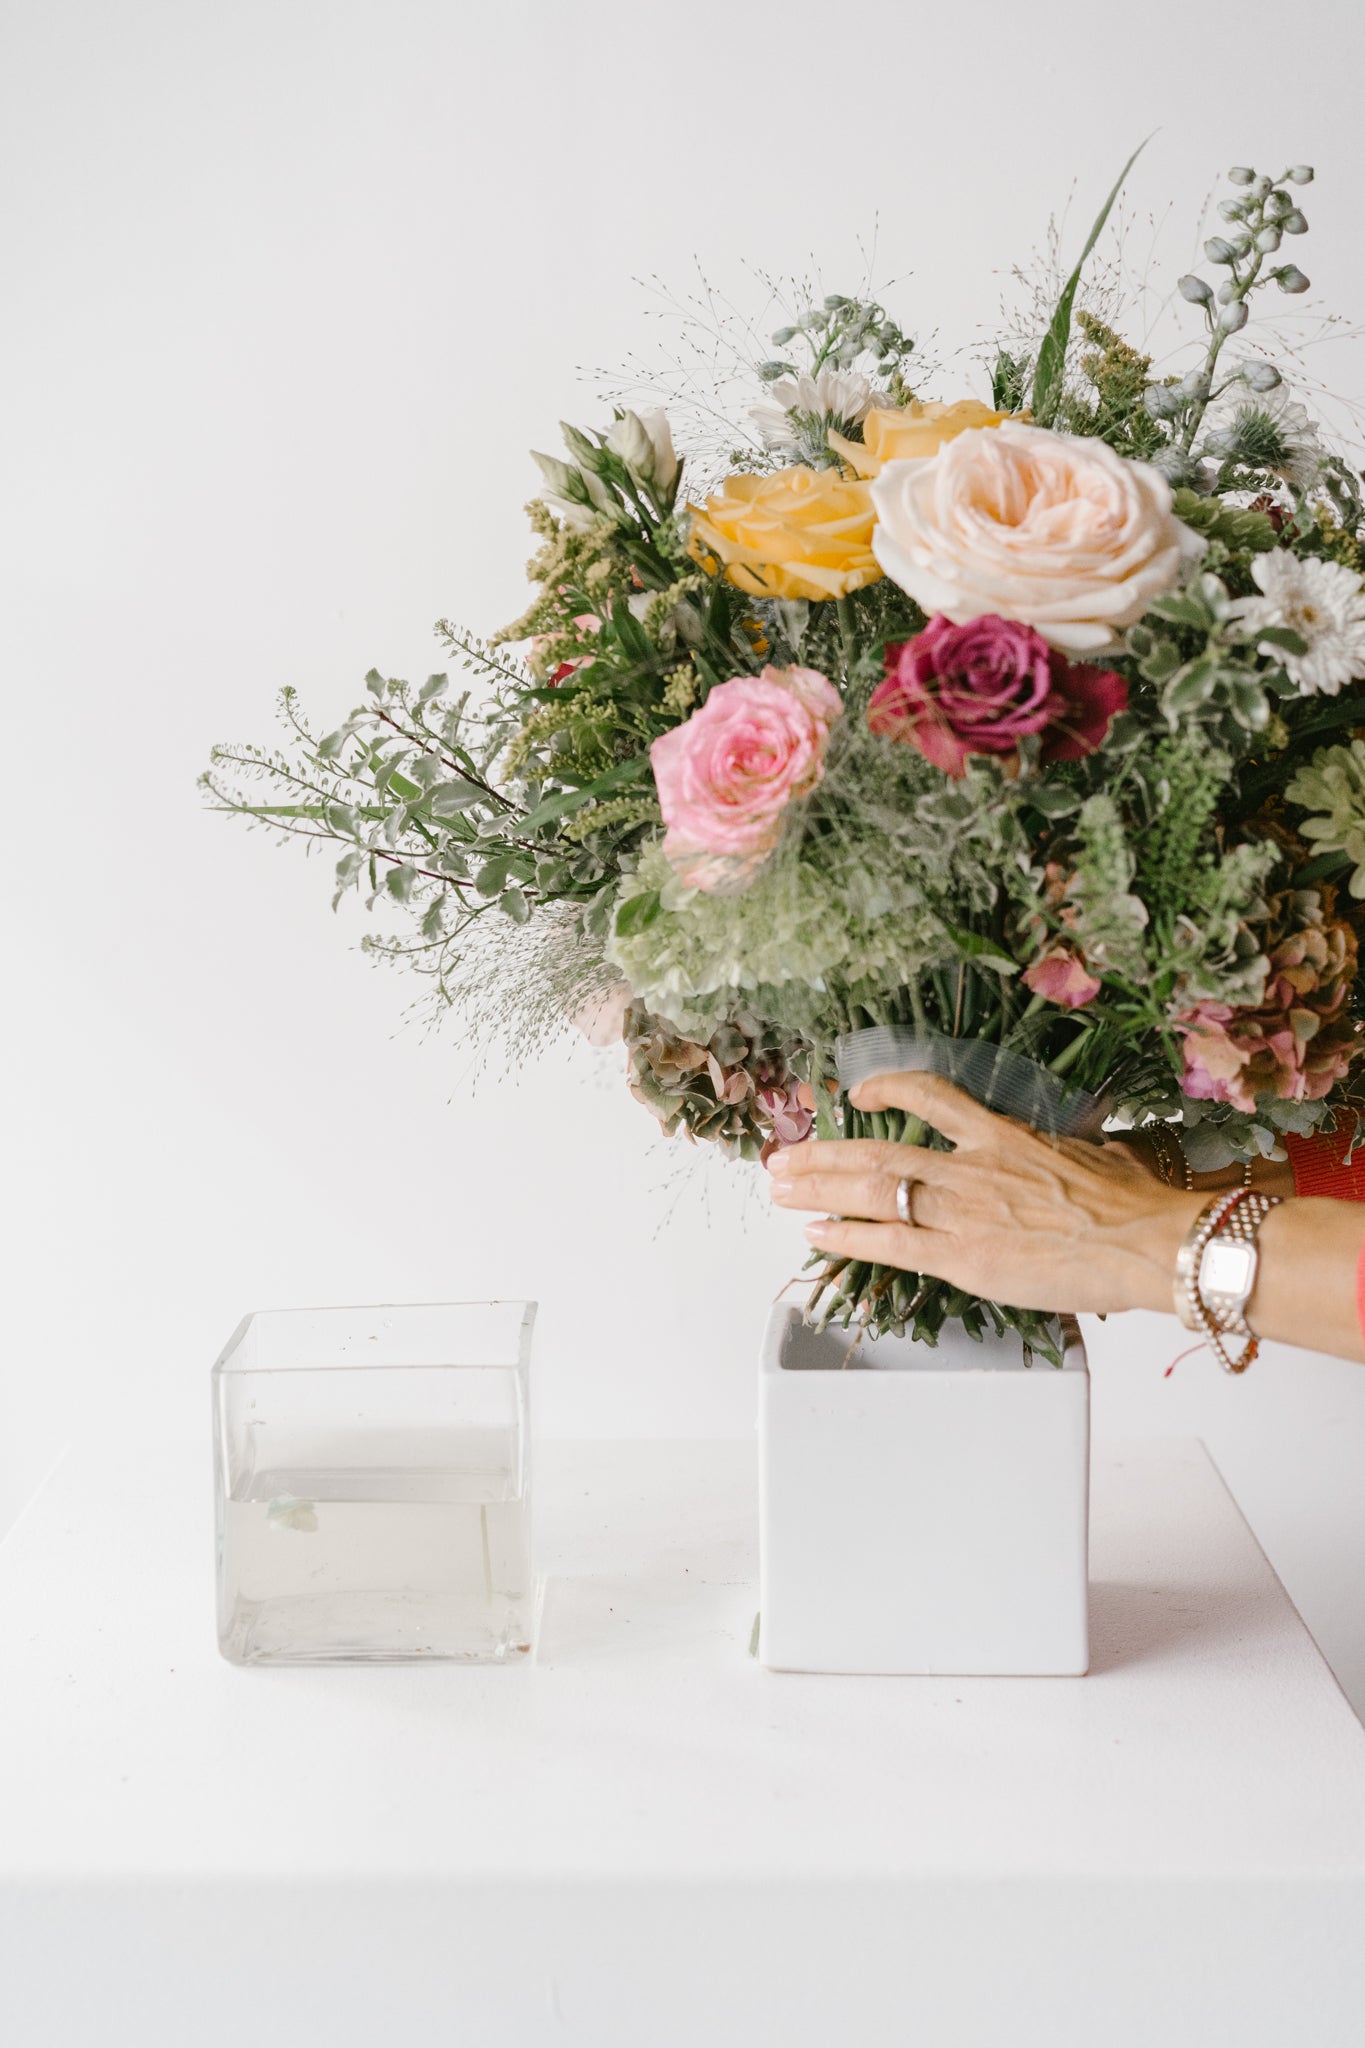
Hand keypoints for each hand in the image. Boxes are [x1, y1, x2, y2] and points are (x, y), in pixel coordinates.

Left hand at [766, 1070, 1202, 1317]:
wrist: (1150, 1243)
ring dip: (817, 1188)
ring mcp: (963, 1212)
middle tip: (783, 1156)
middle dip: (822, 1153)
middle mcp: (972, 1168)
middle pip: (878, 1152)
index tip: (856, 1094)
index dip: (887, 1089)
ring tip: (779, 1188)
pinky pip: (891, 1244)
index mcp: (1003, 1136)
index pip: (931, 1096)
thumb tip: (1088, 1153)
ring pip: (872, 1191)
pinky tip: (815, 1233)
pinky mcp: (964, 1259)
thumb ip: (1069, 1151)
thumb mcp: (1096, 1155)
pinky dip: (847, 1237)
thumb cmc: (1135, 1204)